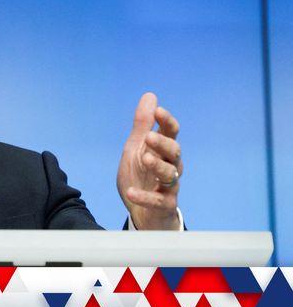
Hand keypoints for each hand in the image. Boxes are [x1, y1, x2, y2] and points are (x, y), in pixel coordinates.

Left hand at [117, 93, 182, 229]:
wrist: (141, 211)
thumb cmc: (141, 175)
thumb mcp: (136, 147)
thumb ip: (143, 124)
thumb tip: (150, 96)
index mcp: (163, 150)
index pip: (171, 132)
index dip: (166, 122)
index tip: (158, 111)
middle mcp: (170, 166)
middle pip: (174, 152)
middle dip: (163, 144)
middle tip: (149, 137)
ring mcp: (169, 186)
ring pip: (171, 174)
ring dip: (158, 166)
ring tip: (144, 159)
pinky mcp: (164, 205)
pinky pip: (159, 201)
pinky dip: (145, 197)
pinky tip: (131, 192)